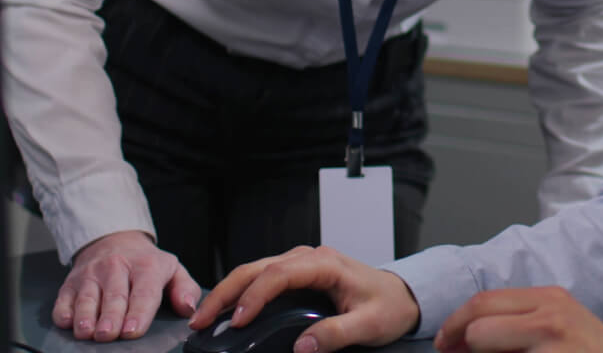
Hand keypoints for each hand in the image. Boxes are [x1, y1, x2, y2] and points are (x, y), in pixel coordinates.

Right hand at [53, 229, 200, 341]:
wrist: (114, 240)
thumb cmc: (145, 262)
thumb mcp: (172, 269)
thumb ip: (185, 288)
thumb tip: (188, 308)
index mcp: (146, 266)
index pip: (144, 291)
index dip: (138, 312)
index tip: (133, 330)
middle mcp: (116, 268)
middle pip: (114, 296)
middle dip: (111, 317)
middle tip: (109, 334)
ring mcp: (91, 275)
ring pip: (88, 298)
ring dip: (86, 316)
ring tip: (87, 332)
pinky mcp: (71, 283)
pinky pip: (64, 299)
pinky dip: (65, 311)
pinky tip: (68, 321)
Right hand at [190, 245, 420, 351]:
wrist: (402, 296)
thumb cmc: (389, 306)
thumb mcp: (369, 325)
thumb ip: (336, 335)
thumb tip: (302, 346)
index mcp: (326, 264)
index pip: (279, 274)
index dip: (254, 296)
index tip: (236, 322)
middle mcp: (310, 258)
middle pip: (258, 267)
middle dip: (225, 292)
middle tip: (200, 320)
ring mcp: (303, 263)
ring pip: (255, 270)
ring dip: (228, 291)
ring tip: (203, 317)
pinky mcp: (299, 274)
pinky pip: (263, 278)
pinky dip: (241, 292)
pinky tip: (227, 310)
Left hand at [435, 287, 602, 352]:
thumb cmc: (588, 349)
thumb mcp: (556, 320)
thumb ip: (516, 318)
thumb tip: (465, 334)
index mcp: (547, 299)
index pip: (483, 303)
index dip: (455, 323)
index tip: (446, 339)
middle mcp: (549, 320)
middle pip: (479, 329)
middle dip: (461, 347)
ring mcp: (552, 350)